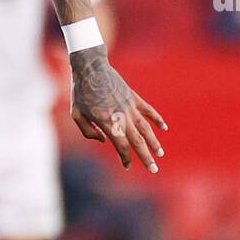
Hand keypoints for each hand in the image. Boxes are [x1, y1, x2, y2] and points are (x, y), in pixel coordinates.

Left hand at [70, 48, 166, 172]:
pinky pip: (148, 110)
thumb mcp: (76, 114)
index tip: (126, 166)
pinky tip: (164, 128)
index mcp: (107, 122)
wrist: (91, 68)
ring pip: (146, 128)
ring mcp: (129, 106)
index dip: (125, 158)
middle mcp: (121, 116)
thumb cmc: (80, 93)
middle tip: (154, 170)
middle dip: (146, 157)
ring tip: (160, 154)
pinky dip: (157, 119)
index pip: (121, 145)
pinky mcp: (133, 97)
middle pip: (137, 141)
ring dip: (154, 142)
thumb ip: (88, 131)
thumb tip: (104, 141)